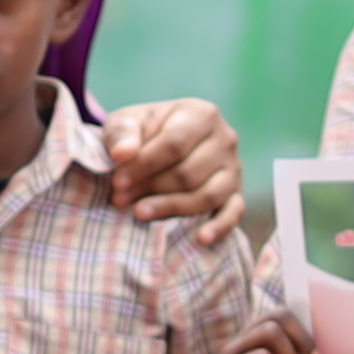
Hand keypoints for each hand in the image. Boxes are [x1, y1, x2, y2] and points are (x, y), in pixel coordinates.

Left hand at [102, 95, 243, 231]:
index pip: (174, 143)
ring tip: (140, 213)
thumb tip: (122, 154)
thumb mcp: (127, 123)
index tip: (117, 181)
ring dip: (171, 208)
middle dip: (151, 188)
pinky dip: (219, 227)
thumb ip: (122, 134)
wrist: (159, 145)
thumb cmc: (142, 134)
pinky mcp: (236, 194)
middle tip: (120, 200)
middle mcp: (225, 139)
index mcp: (201, 114)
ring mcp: (234, 168)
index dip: (144, 165)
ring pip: (208, 195)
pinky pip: (234, 213)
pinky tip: (200, 238)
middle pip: (189, 172)